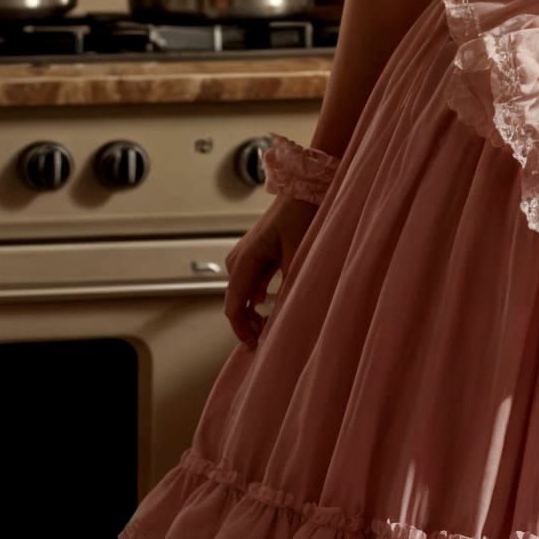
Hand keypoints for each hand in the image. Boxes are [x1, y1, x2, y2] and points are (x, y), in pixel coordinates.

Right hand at [223, 193, 317, 346]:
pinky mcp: (255, 257)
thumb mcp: (298, 256)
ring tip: (268, 330)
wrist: (304, 192)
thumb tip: (283, 317)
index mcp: (245, 260)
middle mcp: (238, 260)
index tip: (253, 346)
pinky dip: (256, 301)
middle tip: (265, 342)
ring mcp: (245, 258)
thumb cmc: (301, 217)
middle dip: (247, 324)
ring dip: (252, 313)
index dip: (241, 329)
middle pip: (236, 302)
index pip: (234, 304)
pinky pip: (250, 285)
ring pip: (243, 295)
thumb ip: (289, 286)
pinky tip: (268, 312)